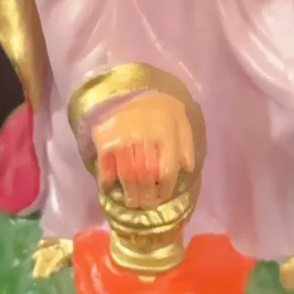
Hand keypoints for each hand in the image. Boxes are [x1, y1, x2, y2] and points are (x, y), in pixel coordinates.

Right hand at [93, 92, 196, 207]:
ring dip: (129, 192)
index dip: (165, 188)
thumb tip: (188, 168)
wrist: (132, 88)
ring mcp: (123, 137)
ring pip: (127, 173)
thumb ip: (187, 145)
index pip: (166, 170)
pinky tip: (110, 187)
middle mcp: (145, 137)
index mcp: (166, 133)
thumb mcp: (181, 121)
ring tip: (132, 202)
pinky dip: (107, 179)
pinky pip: (106, 163)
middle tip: (146, 206)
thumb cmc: (161, 108)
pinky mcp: (105, 138)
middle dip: (146, 195)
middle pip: (146, 175)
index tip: (162, 197)